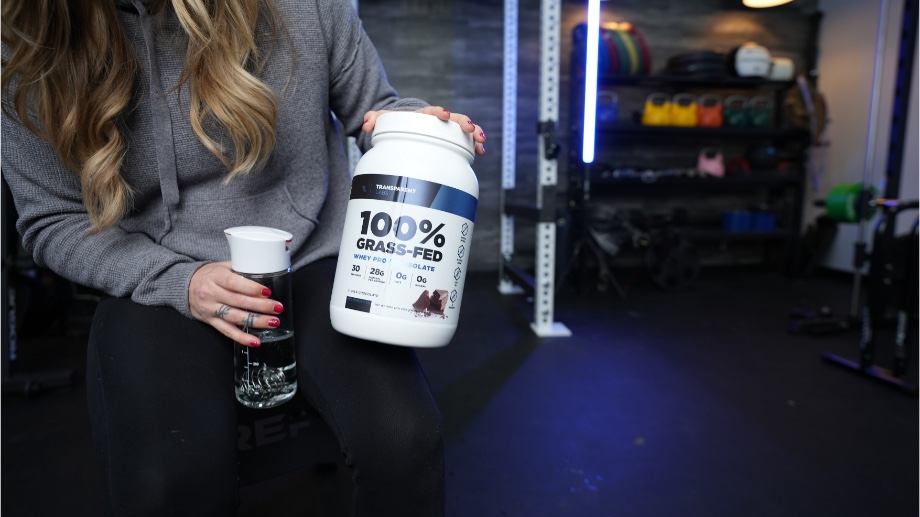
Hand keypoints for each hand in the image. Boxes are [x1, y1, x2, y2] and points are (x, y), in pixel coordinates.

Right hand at [188, 262, 283, 346]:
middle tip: (277, 308)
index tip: (267, 292)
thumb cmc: (210, 275)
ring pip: (235, 317)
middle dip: (260, 306)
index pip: (234, 283)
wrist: (186, 286)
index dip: (251, 288)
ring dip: (256, 321)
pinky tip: (255, 341)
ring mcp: (211, 309)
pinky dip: (242, 338)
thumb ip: (241, 268)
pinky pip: (227, 331)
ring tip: (272, 322)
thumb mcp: (222, 266)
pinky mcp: (211, 321)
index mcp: (216, 277)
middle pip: (238, 301)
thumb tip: (266, 269)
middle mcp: (212, 293)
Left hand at [362, 106, 486, 155]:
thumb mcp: (383, 120)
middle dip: (463, 123)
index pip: (431, 112)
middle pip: (453, 119)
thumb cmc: (395, 122)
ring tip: (482, 143)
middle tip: (472, 129)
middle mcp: (436, 120)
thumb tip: (366, 123)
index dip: (438, 113)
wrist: (404, 125)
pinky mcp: (449, 139)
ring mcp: (445, 130)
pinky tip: (480, 152)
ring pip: (462, 130)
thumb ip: (374, 118)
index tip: (444, 114)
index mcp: (422, 115)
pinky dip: (473, 145)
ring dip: (473, 135)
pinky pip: (463, 141)